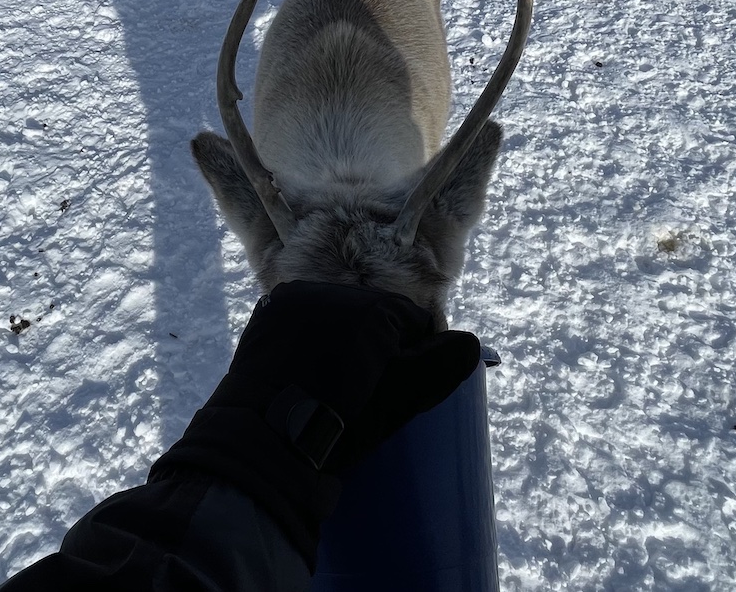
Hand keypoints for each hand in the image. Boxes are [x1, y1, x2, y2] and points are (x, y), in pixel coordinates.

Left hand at [150, 281, 479, 558]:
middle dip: (381, 345)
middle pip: (373, 316)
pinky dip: (312, 341)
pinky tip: (313, 370)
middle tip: (375, 391)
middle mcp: (328, 292)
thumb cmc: (340, 423)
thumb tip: (472, 344)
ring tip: (342, 386)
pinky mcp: (264, 320)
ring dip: (346, 341)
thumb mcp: (400, 398)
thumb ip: (441, 365)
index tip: (410, 386)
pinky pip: (303, 323)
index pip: (412, 320)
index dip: (418, 352)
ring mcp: (290, 303)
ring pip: (337, 318)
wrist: (263, 444)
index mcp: (368, 305)